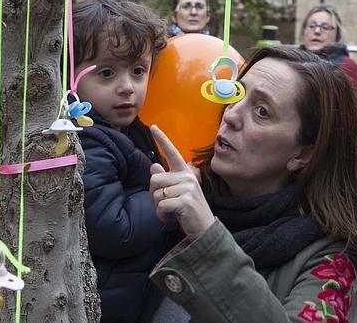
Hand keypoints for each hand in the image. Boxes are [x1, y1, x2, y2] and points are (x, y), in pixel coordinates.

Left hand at [149, 125, 214, 240]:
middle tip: (161, 204)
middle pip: (155, 179)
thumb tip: (154, 166)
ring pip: (157, 193)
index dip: (162, 139)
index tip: (153, 127)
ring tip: (167, 212)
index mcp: (185, 172)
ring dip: (157, 206)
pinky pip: (161, 205)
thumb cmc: (189, 209)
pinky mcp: (185, 201)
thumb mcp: (178, 192)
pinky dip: (160, 215)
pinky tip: (167, 218)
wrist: (204, 228)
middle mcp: (187, 177)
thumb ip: (166, 179)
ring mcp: (187, 188)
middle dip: (153, 195)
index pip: (172, 152)